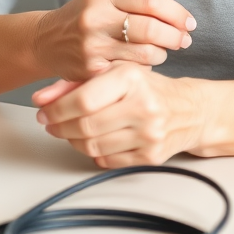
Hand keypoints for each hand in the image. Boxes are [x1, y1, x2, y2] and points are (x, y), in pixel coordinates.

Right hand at [32, 0, 194, 81]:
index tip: (189, 22)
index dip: (176, 12)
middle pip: (151, 28)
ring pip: (145, 53)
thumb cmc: (83, 15)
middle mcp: (95, 17)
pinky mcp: (92, 69)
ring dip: (163, 53)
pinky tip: (144, 62)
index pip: (150, 0)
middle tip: (185, 39)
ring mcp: (93, 45)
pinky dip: (145, 67)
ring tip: (163, 50)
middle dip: (175, 35)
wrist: (46, 41)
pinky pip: (131, 70)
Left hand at [32, 62, 204, 167]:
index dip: (56, 109)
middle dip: (59, 126)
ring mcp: (149, 134)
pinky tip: (92, 141)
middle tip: (49, 124)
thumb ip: (74, 83)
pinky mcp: (151, 156)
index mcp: (131, 78)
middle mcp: (143, 106)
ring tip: (68, 131)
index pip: (84, 99)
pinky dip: (93, 153)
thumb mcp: (114, 73)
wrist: (192, 110)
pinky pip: (108, 161)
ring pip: (94, 147)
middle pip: (86, 126)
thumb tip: (41, 99)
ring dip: (72, 141)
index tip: (43, 111)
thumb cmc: (148, 88)